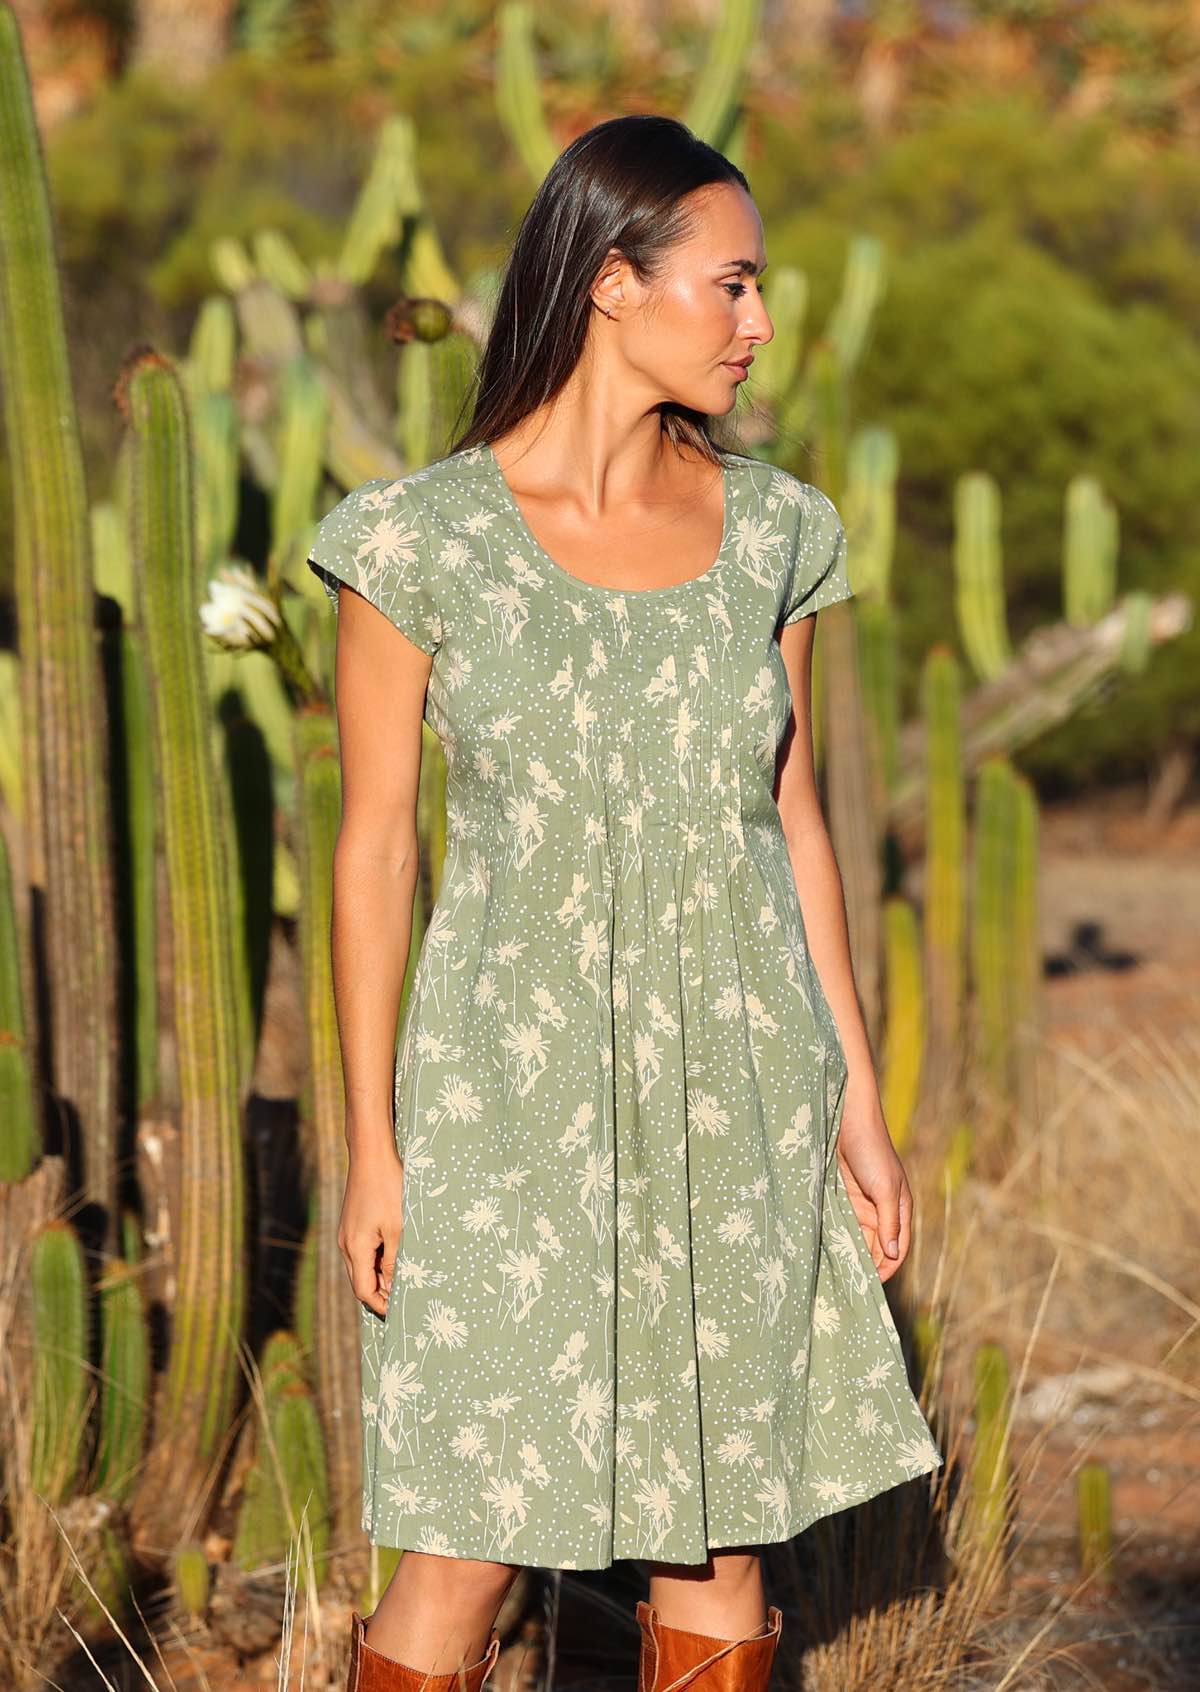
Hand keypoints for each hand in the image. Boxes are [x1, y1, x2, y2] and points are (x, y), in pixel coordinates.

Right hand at [338, 1146, 404, 1315]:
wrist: (370, 1155)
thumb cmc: (387, 1188)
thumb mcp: (397, 1228)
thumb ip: (393, 1261)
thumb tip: (391, 1288)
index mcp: (355, 1249)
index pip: (363, 1291)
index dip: (381, 1305)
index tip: (401, 1311)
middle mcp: (346, 1244)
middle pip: (361, 1281)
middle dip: (382, 1292)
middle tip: (407, 1296)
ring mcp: (347, 1234)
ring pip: (362, 1266)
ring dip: (380, 1274)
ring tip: (405, 1276)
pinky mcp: (352, 1224)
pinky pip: (363, 1251)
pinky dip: (377, 1259)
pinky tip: (395, 1253)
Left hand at [834, 1090, 912, 1284]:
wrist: (843, 1117)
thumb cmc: (871, 1149)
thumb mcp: (885, 1188)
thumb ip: (889, 1222)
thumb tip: (892, 1255)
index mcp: (899, 1208)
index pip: (897, 1248)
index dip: (887, 1268)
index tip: (870, 1287)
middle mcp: (880, 1209)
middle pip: (875, 1247)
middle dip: (866, 1265)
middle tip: (849, 1287)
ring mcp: (859, 1203)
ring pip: (856, 1238)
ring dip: (848, 1253)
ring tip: (835, 1275)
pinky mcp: (839, 1196)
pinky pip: (839, 1223)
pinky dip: (835, 1237)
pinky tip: (825, 1251)